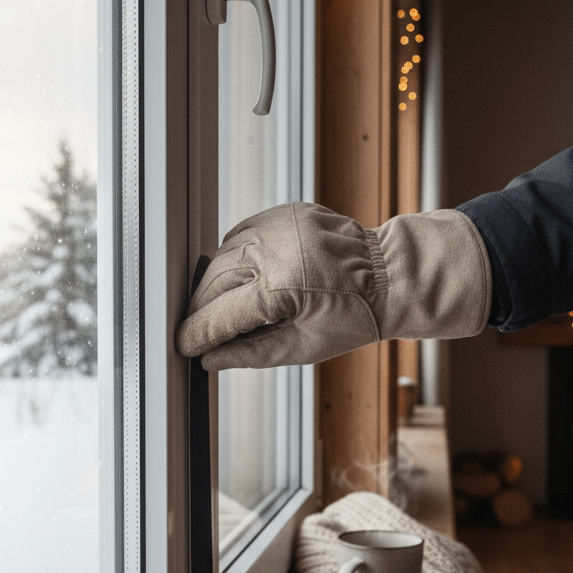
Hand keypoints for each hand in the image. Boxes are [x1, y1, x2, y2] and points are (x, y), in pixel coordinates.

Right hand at [175, 201, 491, 370]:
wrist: (389, 276)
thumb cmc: (354, 316)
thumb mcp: (303, 348)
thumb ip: (250, 353)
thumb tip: (210, 358)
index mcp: (283, 286)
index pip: (222, 314)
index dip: (198, 333)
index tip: (183, 344)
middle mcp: (276, 249)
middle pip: (213, 281)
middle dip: (200, 308)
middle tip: (196, 330)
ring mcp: (279, 226)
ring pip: (221, 256)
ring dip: (214, 283)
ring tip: (222, 308)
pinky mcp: (284, 213)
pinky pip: (241, 236)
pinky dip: (234, 259)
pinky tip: (241, 279)